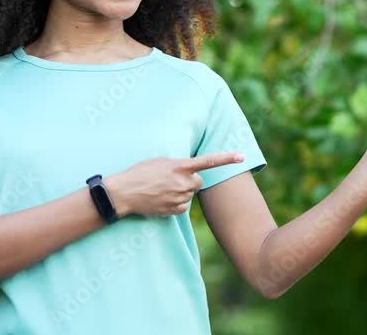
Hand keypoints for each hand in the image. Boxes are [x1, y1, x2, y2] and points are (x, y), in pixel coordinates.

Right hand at [105, 152, 245, 216]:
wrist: (124, 193)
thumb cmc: (140, 172)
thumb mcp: (161, 161)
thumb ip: (179, 165)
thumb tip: (190, 171)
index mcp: (180, 166)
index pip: (209, 161)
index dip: (227, 158)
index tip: (242, 155)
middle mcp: (183, 182)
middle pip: (199, 181)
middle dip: (190, 180)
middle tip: (173, 179)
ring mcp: (180, 197)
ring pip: (190, 194)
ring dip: (181, 191)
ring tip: (161, 189)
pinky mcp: (175, 210)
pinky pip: (183, 206)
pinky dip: (176, 203)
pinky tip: (162, 199)